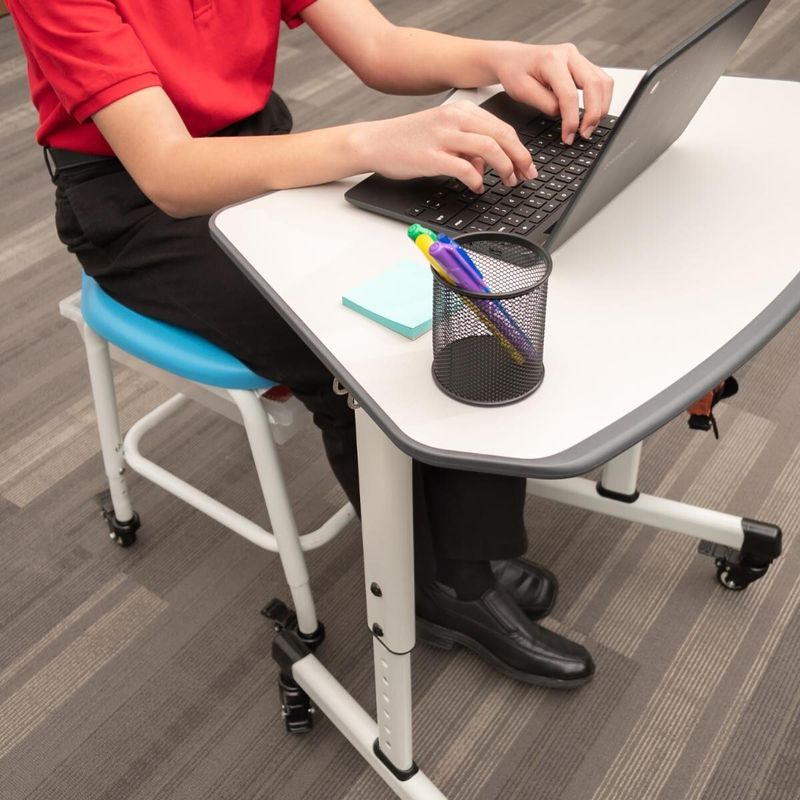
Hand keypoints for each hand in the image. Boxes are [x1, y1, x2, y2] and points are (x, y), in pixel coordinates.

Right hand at [356, 101, 537, 193]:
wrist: (375, 142)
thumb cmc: (408, 140)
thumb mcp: (444, 134)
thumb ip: (468, 146)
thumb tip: (487, 165)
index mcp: (460, 110)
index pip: (502, 126)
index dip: (520, 148)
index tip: (527, 165)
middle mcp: (454, 118)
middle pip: (501, 135)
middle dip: (520, 158)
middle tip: (525, 176)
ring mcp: (443, 136)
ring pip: (489, 147)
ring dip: (504, 167)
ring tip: (507, 181)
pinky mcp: (432, 156)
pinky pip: (465, 168)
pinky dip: (477, 180)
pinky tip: (478, 187)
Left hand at [491, 41, 613, 144]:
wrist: (512, 58)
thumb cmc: (514, 72)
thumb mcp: (522, 92)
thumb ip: (545, 104)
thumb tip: (563, 115)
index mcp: (552, 60)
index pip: (569, 94)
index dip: (571, 120)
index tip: (568, 137)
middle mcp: (569, 54)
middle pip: (594, 85)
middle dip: (593, 114)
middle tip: (585, 134)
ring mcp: (578, 57)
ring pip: (603, 81)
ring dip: (601, 106)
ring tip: (590, 126)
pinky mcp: (583, 64)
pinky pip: (601, 80)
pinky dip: (601, 99)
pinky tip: (592, 113)